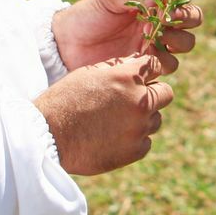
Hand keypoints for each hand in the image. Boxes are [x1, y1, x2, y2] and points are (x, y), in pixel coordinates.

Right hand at [34, 53, 174, 174]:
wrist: (49, 135)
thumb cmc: (67, 99)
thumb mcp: (91, 73)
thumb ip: (120, 68)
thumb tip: (139, 63)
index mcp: (128, 77)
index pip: (156, 66)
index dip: (148, 71)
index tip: (141, 77)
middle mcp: (139, 101)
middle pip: (166, 93)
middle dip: (153, 94)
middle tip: (132, 100)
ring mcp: (138, 128)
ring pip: (156, 119)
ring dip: (143, 118)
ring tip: (116, 121)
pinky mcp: (134, 151)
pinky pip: (146, 142)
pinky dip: (135, 139)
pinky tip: (113, 136)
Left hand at [52, 0, 201, 71]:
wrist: (62, 45)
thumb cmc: (86, 15)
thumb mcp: (111, 0)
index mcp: (151, 10)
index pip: (183, 8)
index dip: (186, 10)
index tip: (173, 10)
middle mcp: (154, 31)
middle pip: (188, 33)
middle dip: (183, 30)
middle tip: (165, 26)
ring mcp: (147, 53)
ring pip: (179, 54)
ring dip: (173, 47)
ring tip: (151, 43)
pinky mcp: (139, 73)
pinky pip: (161, 74)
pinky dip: (159, 67)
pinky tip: (141, 60)